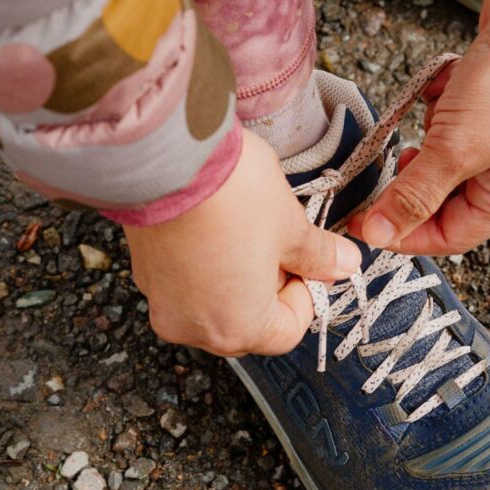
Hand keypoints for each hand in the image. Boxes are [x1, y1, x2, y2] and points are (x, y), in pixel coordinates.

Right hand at [125, 131, 361, 355]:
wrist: (163, 156)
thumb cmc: (229, 195)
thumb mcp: (290, 226)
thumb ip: (319, 256)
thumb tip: (343, 265)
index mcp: (238, 328)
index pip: (287, 332)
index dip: (305, 295)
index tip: (309, 263)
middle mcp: (195, 327)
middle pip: (250, 324)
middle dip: (272, 288)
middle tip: (281, 246)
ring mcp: (164, 303)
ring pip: (217, 304)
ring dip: (239, 279)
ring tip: (247, 233)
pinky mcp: (145, 276)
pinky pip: (187, 286)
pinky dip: (207, 267)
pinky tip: (217, 229)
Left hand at [350, 0, 489, 254]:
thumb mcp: (457, 148)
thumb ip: (416, 194)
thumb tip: (380, 236)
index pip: (452, 236)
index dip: (407, 235)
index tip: (365, 224)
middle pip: (447, 195)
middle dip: (415, 181)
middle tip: (387, 165)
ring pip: (449, 151)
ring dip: (430, 137)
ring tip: (431, 114)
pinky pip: (456, 113)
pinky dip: (442, 102)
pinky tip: (446, 82)